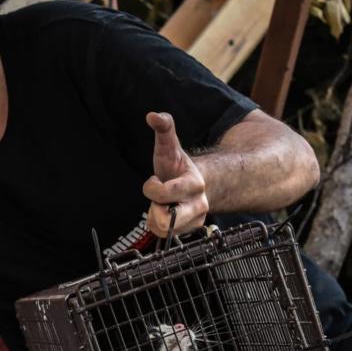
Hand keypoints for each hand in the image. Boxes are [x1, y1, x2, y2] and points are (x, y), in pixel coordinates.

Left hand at [142, 112, 208, 237]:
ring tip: (161, 203)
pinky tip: (163, 211)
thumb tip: (152, 115)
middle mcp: (199, 205)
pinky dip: (157, 225)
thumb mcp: (169, 147)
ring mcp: (195, 220)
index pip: (165, 193)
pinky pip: (163, 235)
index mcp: (194, 184)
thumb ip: (164, 128)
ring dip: (155, 216)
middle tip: (158, 198)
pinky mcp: (189, 231)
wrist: (191, 184)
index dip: (152, 188)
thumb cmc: (176, 166)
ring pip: (163, 229)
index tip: (154, 180)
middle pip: (168, 221)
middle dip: (155, 209)